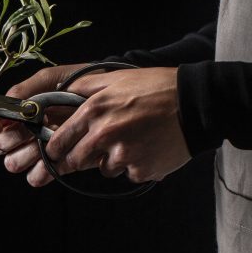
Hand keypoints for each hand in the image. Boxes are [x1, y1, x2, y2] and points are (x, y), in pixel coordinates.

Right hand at [0, 63, 89, 183]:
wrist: (106, 97)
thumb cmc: (75, 82)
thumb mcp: (48, 79)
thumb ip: (22, 92)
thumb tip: (1, 112)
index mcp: (14, 113)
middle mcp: (20, 134)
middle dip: (12, 138)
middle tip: (30, 128)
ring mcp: (35, 151)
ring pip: (13, 163)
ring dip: (26, 154)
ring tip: (44, 142)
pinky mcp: (54, 165)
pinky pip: (34, 177)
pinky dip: (41, 170)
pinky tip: (53, 158)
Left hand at [0, 65, 191, 186]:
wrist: (196, 104)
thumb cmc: (156, 87)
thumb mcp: (115, 78)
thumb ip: (83, 87)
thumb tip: (57, 91)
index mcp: (93, 111)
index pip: (59, 141)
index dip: (55, 149)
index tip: (55, 151)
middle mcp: (104, 134)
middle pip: (75, 161)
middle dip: (80, 158)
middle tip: (95, 148)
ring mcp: (123, 155)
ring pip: (104, 168)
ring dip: (112, 160)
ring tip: (134, 140)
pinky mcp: (141, 170)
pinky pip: (128, 173)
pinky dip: (136, 165)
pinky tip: (149, 147)